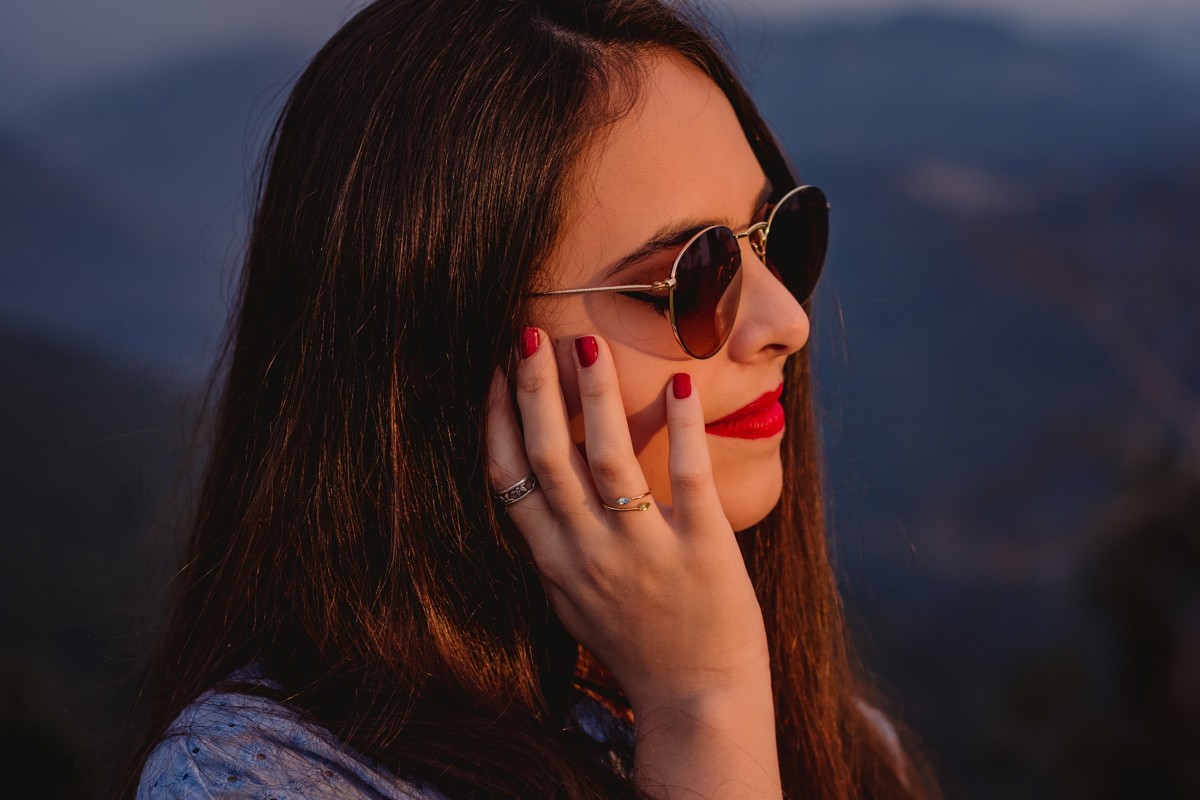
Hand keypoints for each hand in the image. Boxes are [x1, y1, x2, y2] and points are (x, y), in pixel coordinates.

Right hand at [486, 330, 770, 710]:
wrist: (697, 704)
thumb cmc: (635, 648)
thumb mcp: (572, 600)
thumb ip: (553, 543)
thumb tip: (532, 485)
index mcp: (554, 563)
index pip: (509, 479)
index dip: (496, 419)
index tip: (494, 370)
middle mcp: (589, 553)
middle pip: (549, 457)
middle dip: (534, 391)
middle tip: (527, 335)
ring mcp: (644, 551)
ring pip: (609, 459)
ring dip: (595, 397)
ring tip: (588, 345)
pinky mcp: (702, 550)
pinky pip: (687, 478)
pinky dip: (680, 428)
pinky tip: (678, 383)